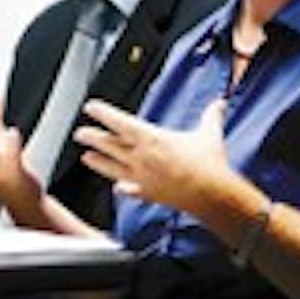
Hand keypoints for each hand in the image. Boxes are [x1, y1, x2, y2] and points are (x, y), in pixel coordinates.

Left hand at [74, 98, 232, 212]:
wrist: (211, 195)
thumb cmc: (208, 164)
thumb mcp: (209, 133)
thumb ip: (211, 116)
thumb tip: (219, 103)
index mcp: (152, 139)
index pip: (120, 122)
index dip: (103, 114)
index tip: (90, 108)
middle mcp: (141, 157)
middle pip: (110, 145)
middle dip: (93, 138)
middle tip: (79, 134)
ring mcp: (142, 177)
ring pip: (113, 168)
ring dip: (98, 162)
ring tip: (86, 158)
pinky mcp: (149, 194)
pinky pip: (131, 190)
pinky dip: (123, 188)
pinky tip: (117, 189)